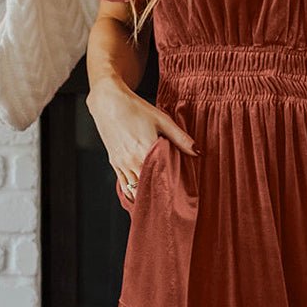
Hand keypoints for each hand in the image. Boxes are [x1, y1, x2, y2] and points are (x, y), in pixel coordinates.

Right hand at [86, 74, 197, 200]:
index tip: (179, 198)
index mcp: (145, 149)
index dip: (169, 189)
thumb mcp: (162, 120)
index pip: (160, 178)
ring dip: (144, 196)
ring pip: (133, 189)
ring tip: (156, 204)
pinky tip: (139, 198)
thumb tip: (198, 152)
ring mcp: (121, 163)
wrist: (108, 102)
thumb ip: (180, 138)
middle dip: (157, 196)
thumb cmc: (135, 108)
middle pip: (146, 187)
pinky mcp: (114, 162)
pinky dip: (131, 192)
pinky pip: (123, 184)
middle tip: (169, 205)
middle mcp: (131, 160)